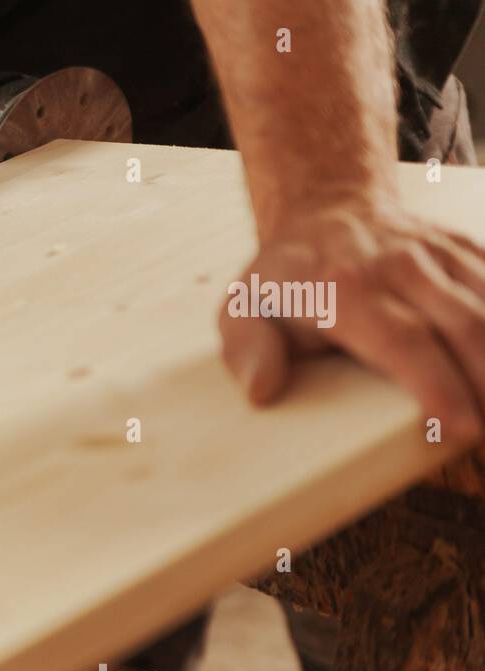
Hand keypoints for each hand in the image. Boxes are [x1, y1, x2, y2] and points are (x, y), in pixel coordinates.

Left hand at [220, 201, 484, 442]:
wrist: (326, 209)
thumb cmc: (284, 279)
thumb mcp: (242, 311)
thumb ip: (247, 351)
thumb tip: (261, 392)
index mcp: (345, 288)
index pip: (402, 340)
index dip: (436, 385)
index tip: (462, 428)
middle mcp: (401, 268)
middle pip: (464, 326)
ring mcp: (441, 257)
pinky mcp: (469, 252)